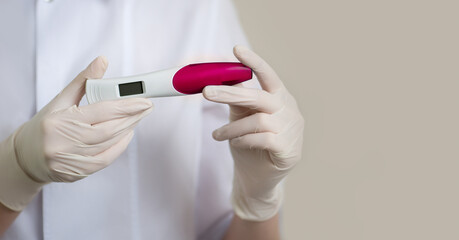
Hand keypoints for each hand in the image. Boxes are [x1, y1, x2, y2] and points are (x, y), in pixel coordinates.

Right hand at [0, 56, 152, 210]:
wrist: (25, 156)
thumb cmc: (45, 125)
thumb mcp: (60, 100)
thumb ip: (83, 81)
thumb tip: (102, 61)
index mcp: (60, 121)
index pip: (101, 111)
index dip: (126, 106)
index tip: (144, 100)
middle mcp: (64, 143)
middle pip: (109, 130)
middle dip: (132, 117)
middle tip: (147, 107)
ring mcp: (71, 161)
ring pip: (109, 144)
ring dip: (128, 130)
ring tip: (139, 117)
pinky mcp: (77, 173)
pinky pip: (105, 159)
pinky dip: (119, 146)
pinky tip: (127, 135)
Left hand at [203, 46, 303, 220]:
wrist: (258, 178)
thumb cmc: (249, 143)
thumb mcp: (241, 117)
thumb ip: (237, 98)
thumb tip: (221, 76)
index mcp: (280, 98)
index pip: (269, 76)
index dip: (254, 62)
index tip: (237, 50)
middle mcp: (290, 111)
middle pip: (259, 97)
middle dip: (230, 93)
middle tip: (206, 92)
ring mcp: (292, 130)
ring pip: (258, 120)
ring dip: (232, 127)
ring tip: (216, 135)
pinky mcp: (289, 149)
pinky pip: (262, 139)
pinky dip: (244, 140)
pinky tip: (235, 143)